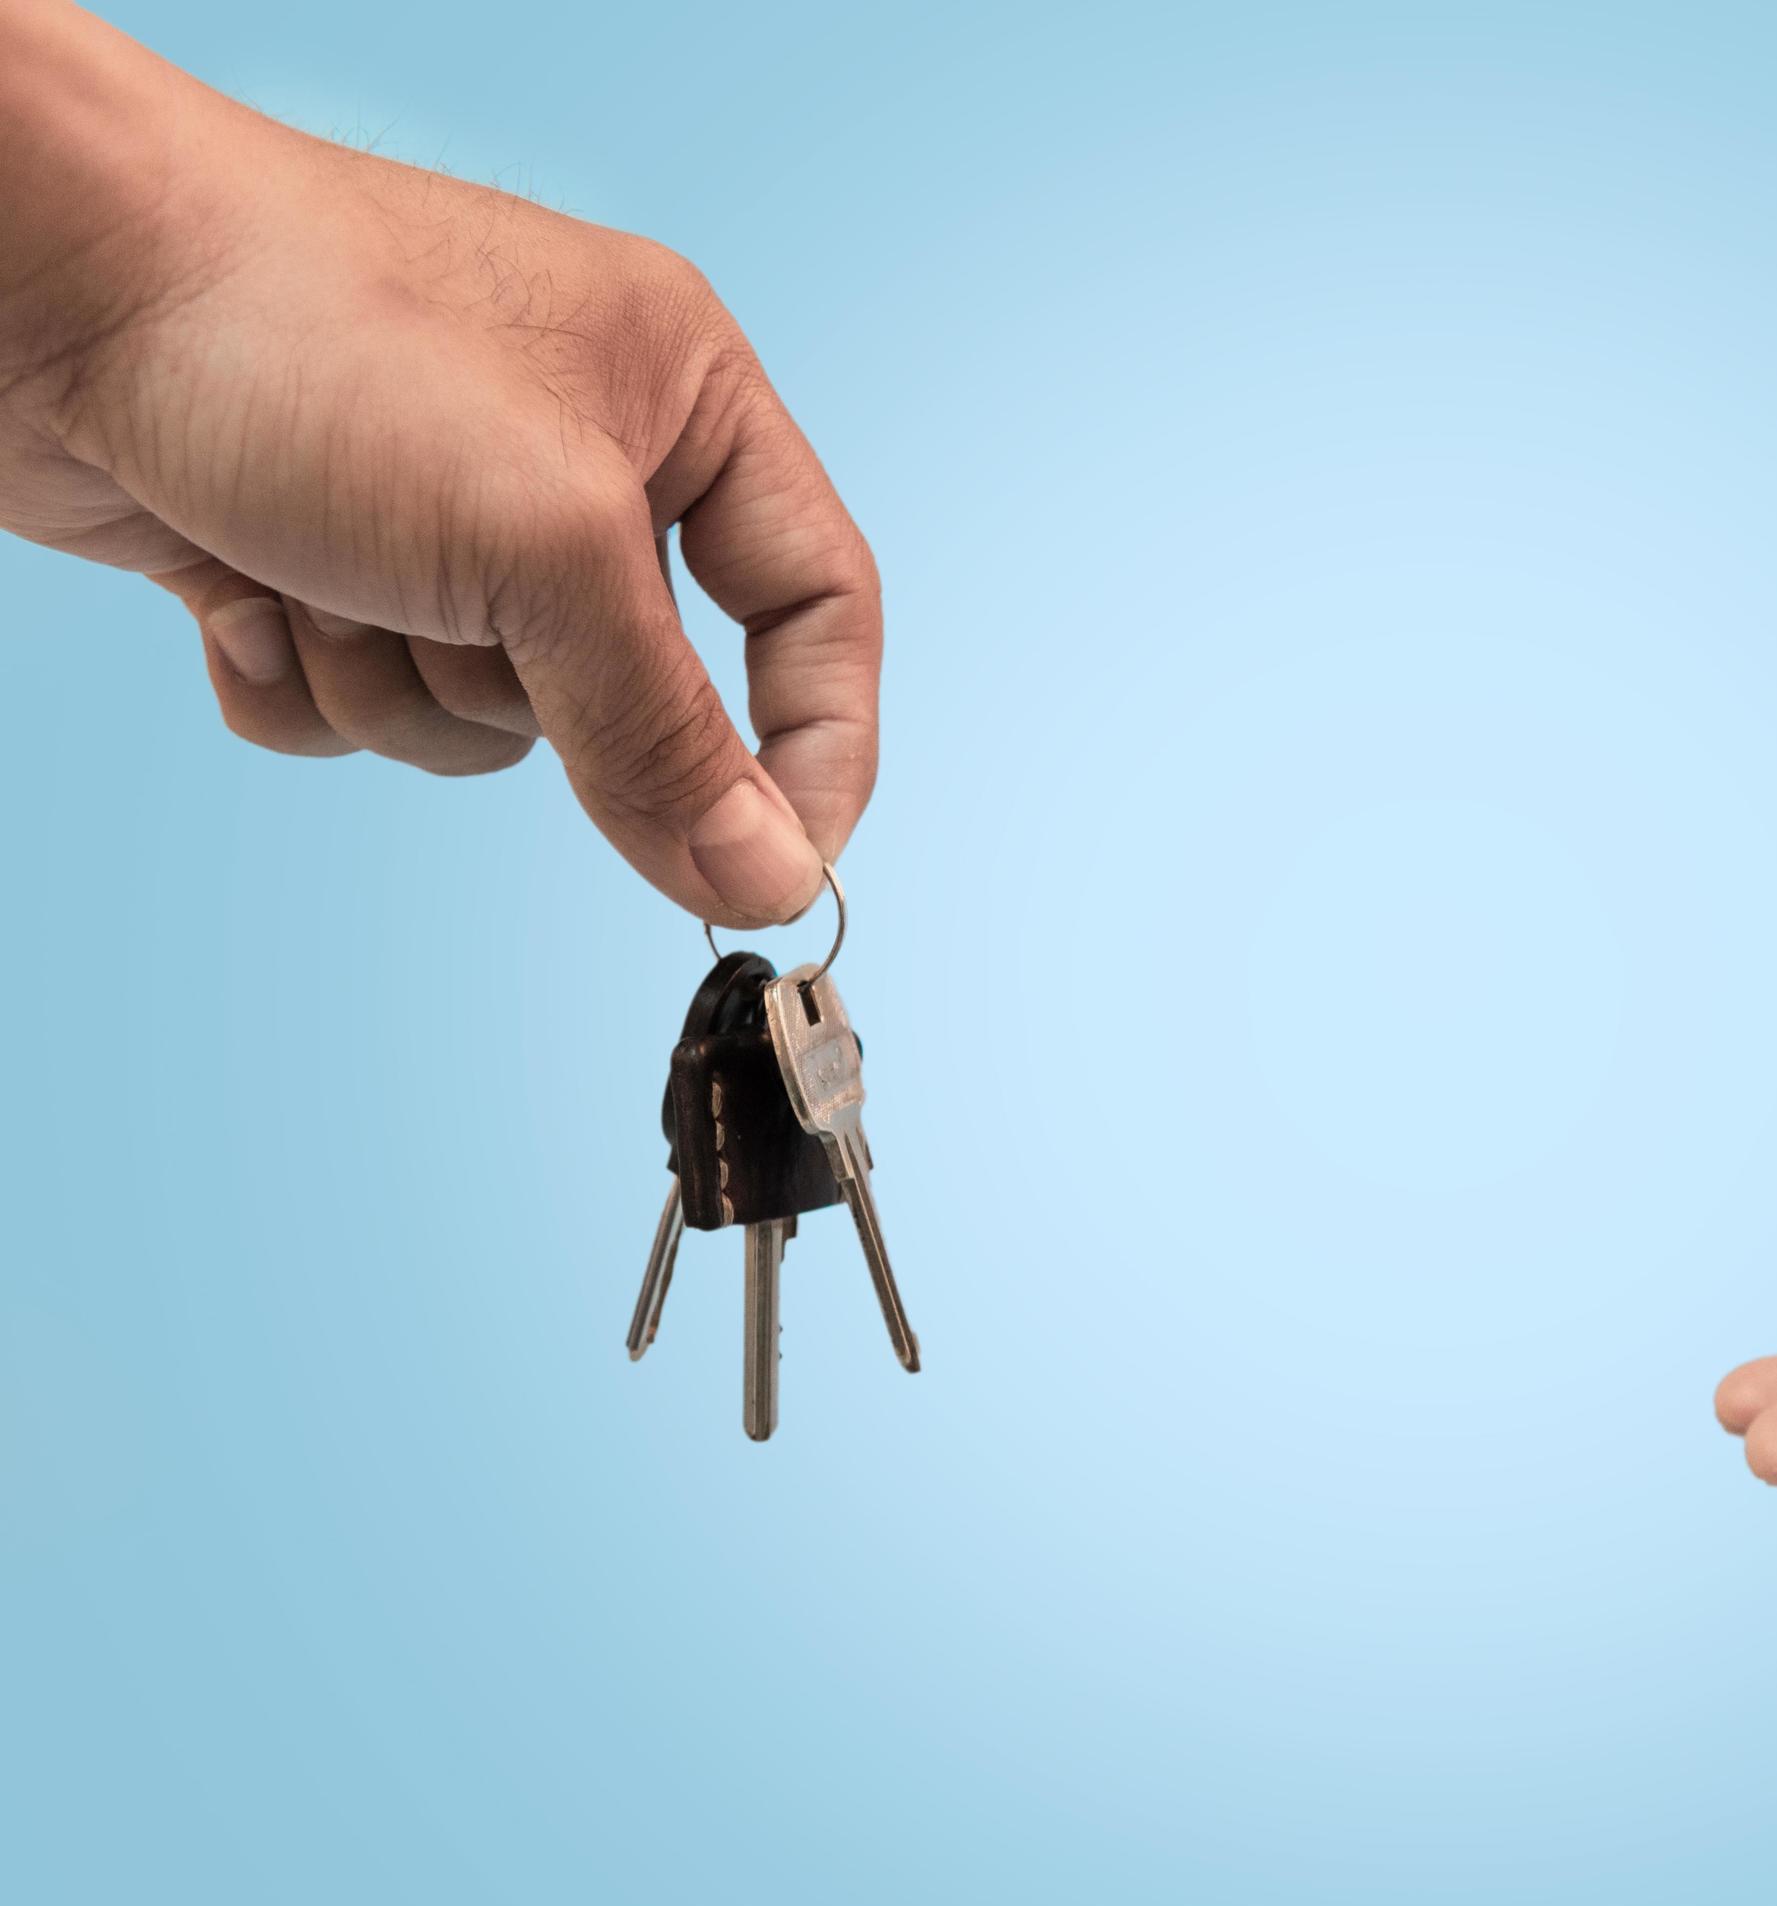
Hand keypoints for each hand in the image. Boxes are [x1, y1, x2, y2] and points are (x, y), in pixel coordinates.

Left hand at [0, 2, 875, 923]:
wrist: (45, 275)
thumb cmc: (313, 335)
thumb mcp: (544, 547)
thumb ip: (667, 732)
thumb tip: (765, 878)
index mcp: (684, 396)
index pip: (817, 605)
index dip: (815, 748)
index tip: (782, 874)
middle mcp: (579, 451)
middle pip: (636, 689)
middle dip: (525, 692)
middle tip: (449, 630)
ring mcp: (440, 510)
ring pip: (489, 718)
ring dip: (392, 683)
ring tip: (315, 577)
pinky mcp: (314, 557)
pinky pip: (360, 705)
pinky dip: (299, 677)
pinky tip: (238, 590)